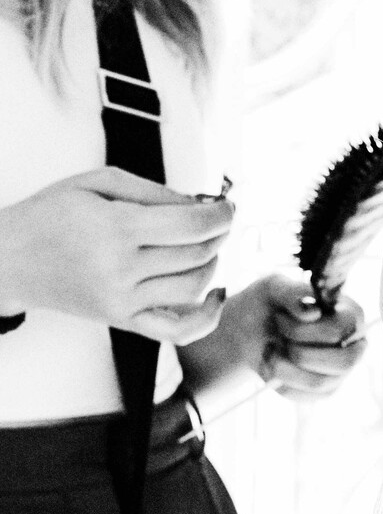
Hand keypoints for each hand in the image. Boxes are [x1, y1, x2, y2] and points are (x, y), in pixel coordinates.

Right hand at [0, 167, 231, 340]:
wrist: (12, 259)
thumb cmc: (50, 216)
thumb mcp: (94, 183)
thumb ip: (151, 191)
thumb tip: (199, 204)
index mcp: (114, 227)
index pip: (190, 225)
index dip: (219, 215)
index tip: (229, 207)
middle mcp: (121, 269)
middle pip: (196, 254)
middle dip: (217, 235)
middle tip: (218, 221)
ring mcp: (124, 301)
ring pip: (193, 287)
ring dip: (212, 264)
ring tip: (206, 246)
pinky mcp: (125, 322)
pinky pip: (180, 330)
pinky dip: (207, 316)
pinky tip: (215, 294)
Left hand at [212, 271, 366, 397]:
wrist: (252, 328)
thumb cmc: (269, 304)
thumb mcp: (274, 287)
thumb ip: (291, 293)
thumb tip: (313, 313)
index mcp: (351, 315)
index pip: (341, 329)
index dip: (306, 330)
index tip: (279, 318)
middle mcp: (354, 345)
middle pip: (343, 362)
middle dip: (300, 353)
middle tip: (278, 338)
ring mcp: (342, 372)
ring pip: (320, 382)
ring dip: (285, 366)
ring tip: (271, 349)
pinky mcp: (325, 392)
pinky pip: (305, 396)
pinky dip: (279, 381)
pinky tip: (270, 363)